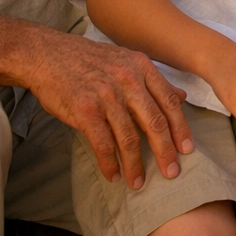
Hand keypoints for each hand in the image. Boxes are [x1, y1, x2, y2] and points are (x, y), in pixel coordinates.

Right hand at [26, 31, 193, 189]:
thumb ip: (152, 80)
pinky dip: (109, 163)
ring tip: (138, 182)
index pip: (169, 101)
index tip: (187, 149)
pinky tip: (113, 175)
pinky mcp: (85, 110)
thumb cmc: (88, 60)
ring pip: (129, 137)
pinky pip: (102, 143)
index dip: (181, 127)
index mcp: (142, 67)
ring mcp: (106, 95)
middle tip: (172, 172)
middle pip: (155, 121)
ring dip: (135, 164)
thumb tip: (181, 96)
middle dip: (165, 150)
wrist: (47, 54)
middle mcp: (128, 80)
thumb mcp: (126, 60)